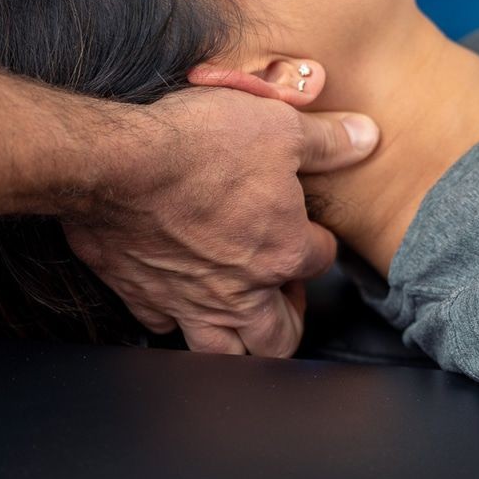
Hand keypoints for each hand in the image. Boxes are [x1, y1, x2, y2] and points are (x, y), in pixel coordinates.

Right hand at [61, 86, 377, 357]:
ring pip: (223, 353)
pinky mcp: (140, 296)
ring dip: (237, 342)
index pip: (321, 260)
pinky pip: (162, 326)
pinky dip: (172, 317)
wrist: (114, 162)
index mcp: (282, 251)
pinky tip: (175, 296)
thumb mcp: (278, 125)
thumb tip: (365, 138)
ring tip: (239, 317)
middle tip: (285, 293)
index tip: (308, 226)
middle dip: (290, 321)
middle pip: (280, 337)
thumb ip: (326, 140)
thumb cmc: (197, 144)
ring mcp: (188, 301)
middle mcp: (239, 291)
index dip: (319, 241)